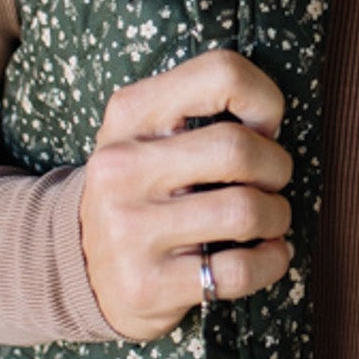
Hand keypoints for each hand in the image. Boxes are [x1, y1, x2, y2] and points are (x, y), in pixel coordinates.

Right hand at [79, 48, 293, 341]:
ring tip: (267, 220)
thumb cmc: (141, 188)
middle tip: (272, 181)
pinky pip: (239, 271)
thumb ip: (201, 108)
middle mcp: (122, 168)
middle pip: (239, 148)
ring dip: (276, 216)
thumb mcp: (148, 131)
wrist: (81, 265)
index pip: (221, 74)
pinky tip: (265, 254)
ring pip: (245, 211)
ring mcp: (130, 230)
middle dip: (276, 167)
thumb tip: (270, 122)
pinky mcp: (147, 284)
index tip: (266, 126)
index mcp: (129, 115)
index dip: (264, 99)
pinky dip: (271, 261)